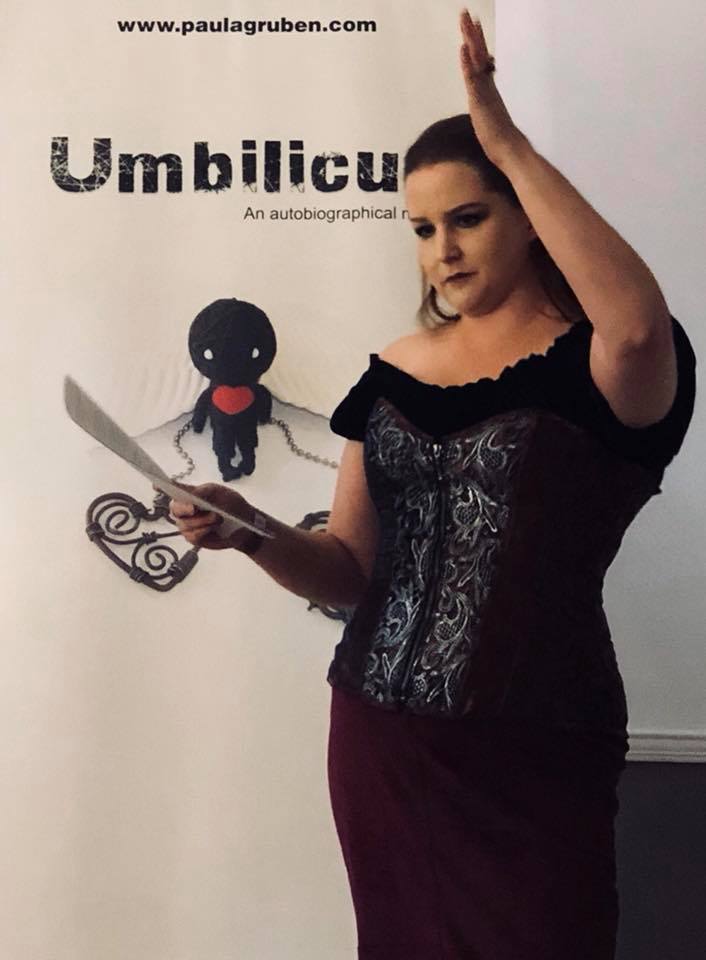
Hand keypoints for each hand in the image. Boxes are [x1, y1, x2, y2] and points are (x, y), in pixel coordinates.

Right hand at [167, 482, 260, 551]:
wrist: (244, 523)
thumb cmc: (230, 504)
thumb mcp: (220, 492)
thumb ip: (204, 491)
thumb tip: (191, 494)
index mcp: (189, 494)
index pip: (171, 489)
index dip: (161, 486)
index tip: (156, 484)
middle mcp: (184, 509)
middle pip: (175, 509)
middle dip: (184, 508)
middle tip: (195, 508)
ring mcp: (187, 525)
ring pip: (185, 524)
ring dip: (202, 521)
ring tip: (217, 518)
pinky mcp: (194, 538)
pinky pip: (192, 536)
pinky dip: (203, 531)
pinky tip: (211, 528)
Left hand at [458, 8, 526, 167]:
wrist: (510, 149)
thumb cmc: (501, 140)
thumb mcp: (489, 120)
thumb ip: (487, 108)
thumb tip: (486, 108)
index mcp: (488, 89)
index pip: (481, 60)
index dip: (477, 43)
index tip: (474, 26)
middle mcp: (487, 85)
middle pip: (479, 53)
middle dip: (473, 34)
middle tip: (468, 14)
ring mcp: (484, 91)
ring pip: (476, 60)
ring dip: (470, 40)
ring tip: (466, 20)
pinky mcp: (481, 100)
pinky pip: (473, 78)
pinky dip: (468, 63)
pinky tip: (463, 49)